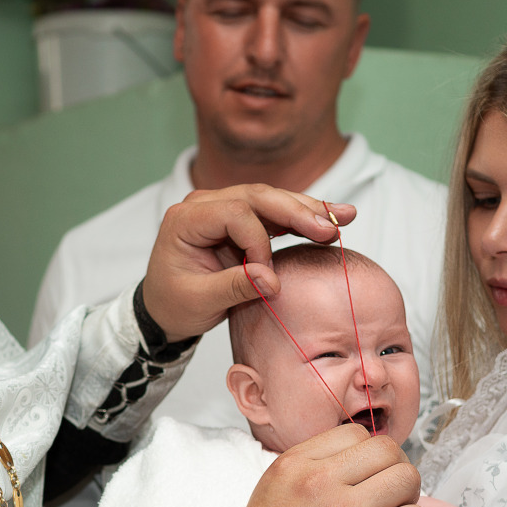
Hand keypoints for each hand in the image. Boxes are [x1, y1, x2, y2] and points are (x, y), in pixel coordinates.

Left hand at [142, 184, 355, 341]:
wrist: (163, 309)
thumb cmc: (173, 304)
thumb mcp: (199, 301)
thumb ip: (234, 287)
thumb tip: (272, 280)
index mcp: (186, 218)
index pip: (234, 213)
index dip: (257, 241)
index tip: (265, 274)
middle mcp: (205, 204)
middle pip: (258, 196)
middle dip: (297, 211)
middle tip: (331, 228)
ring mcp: (224, 208)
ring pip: (271, 200)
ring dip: (308, 210)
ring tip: (344, 217)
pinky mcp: (241, 220)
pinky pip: (275, 214)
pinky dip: (302, 219)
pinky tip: (330, 221)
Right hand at [230, 424, 424, 506]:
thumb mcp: (272, 492)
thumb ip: (308, 469)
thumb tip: (353, 458)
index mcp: (294, 464)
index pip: (355, 433)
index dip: (369, 455)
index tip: (366, 478)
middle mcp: (319, 480)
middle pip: (387, 449)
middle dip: (394, 470)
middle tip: (387, 496)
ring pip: (406, 479)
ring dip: (407, 498)